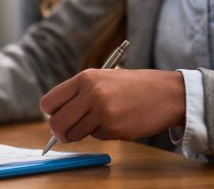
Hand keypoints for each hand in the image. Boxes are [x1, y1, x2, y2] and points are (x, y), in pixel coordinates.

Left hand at [40, 69, 185, 143]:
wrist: (166, 93)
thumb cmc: (130, 87)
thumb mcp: (100, 79)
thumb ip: (77, 94)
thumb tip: (56, 117)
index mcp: (84, 78)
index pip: (49, 102)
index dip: (51, 113)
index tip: (58, 117)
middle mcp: (90, 93)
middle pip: (57, 123)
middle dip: (59, 133)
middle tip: (66, 134)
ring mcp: (102, 111)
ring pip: (74, 133)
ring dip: (82, 133)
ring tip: (100, 121)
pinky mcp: (114, 127)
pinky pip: (97, 137)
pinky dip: (103, 133)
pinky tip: (118, 121)